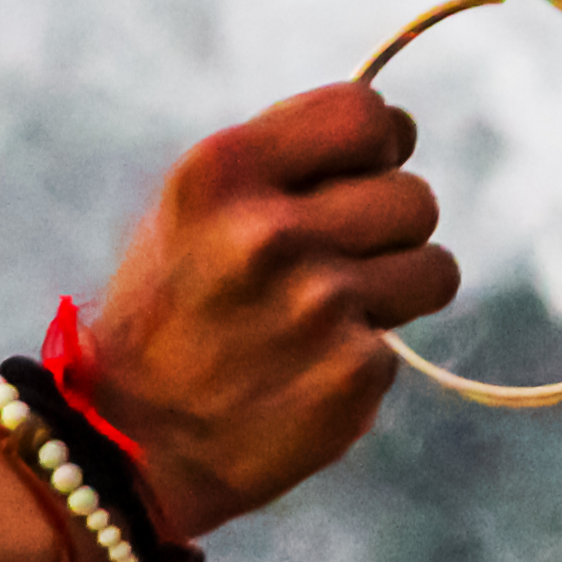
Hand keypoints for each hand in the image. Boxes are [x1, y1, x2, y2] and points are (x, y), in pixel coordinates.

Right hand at [82, 84, 453, 540]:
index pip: (367, 114)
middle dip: (387, 229)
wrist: (127, 447)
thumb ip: (285, 159)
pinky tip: (307, 371)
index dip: (377, 145)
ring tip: (330, 314)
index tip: (358, 173)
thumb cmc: (169, 311)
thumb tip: (396, 129)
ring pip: (434, 267)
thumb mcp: (193, 208)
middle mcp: (270, 231)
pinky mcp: (352, 373)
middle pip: (414, 196)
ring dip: (397, 290)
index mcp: (223, 171)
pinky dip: (364, 357)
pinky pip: (400, 343)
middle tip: (336, 261)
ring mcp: (318, 305)